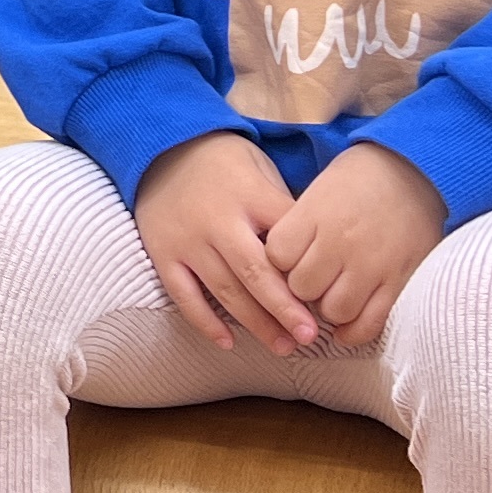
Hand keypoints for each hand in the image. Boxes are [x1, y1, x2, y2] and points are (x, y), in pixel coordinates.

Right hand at [133, 133, 310, 355]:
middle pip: (255, 273)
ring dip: (255, 323)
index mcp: (249, 197)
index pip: (284, 241)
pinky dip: (205, 321)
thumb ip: (282, 209)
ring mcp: (187, 240)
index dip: (306, 273)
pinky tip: (228, 342)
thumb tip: (316, 253)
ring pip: (224, 290)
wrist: (163, 146)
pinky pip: (184, 295)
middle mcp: (218, 221)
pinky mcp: (163, 254)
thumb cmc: (225, 164)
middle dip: (285, 308)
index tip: (328, 300)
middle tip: (310, 336)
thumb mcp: (261, 170)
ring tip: (283, 346)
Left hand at [262, 143, 446, 353]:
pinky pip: (368, 324)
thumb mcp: (318, 190)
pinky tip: (347, 325)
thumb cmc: (359, 180)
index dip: (279, 263)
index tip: (290, 259)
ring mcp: (371, 264)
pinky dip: (353, 331)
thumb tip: (278, 267)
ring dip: (329, 309)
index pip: (276, 257)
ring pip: (333, 311)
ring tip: (334, 295)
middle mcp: (340, 242)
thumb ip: (298, 228)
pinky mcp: (399, 281)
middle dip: (302, 288)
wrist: (415, 169)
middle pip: (301, 288)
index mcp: (315, 214)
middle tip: (314, 279)